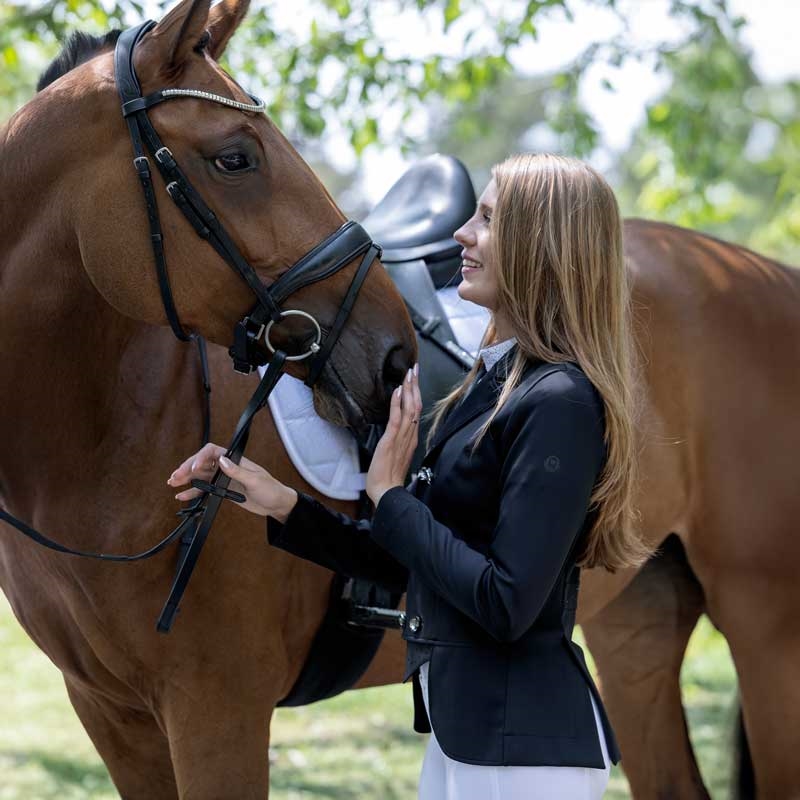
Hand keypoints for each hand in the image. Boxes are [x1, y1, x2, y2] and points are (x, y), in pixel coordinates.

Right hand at [167, 442, 297, 521]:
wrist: (276, 504)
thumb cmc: (271, 489)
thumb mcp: (255, 480)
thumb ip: (237, 471)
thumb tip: (221, 460)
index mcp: (235, 460)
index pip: (213, 452)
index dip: (200, 457)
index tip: (194, 469)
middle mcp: (227, 467)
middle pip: (202, 463)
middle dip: (187, 468)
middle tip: (175, 477)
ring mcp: (223, 479)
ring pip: (200, 476)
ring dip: (186, 479)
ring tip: (172, 483)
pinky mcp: (222, 491)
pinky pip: (204, 489)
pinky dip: (193, 491)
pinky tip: (182, 495)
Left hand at [366, 364, 421, 506]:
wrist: (386, 492)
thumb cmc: (388, 477)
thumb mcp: (396, 454)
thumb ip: (399, 441)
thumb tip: (396, 429)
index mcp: (411, 438)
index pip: (416, 411)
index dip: (416, 393)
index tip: (414, 379)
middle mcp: (410, 435)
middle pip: (416, 405)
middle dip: (415, 385)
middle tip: (414, 368)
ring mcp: (402, 437)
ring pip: (410, 409)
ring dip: (409, 389)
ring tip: (408, 374)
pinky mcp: (391, 441)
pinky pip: (396, 418)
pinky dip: (398, 403)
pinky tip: (398, 391)